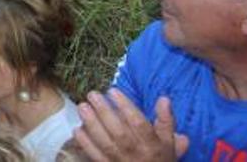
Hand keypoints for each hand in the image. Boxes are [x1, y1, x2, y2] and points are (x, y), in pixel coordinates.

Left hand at [72, 91, 186, 161]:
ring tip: (82, 107)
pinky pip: (96, 156)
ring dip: (92, 124)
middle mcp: (137, 153)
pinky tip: (77, 129)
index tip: (112, 91)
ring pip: (106, 144)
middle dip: (104, 112)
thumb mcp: (168, 142)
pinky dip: (86, 144)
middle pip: (120, 132)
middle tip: (92, 95)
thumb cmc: (160, 158)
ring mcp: (121, 161)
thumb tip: (164, 99)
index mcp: (152, 145)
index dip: (126, 107)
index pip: (139, 124)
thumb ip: (166, 121)